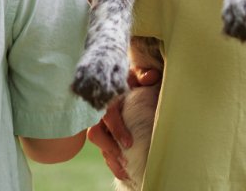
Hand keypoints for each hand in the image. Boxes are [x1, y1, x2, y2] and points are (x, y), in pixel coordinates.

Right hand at [85, 65, 161, 180]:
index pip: (107, 115)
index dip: (117, 130)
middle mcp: (97, 111)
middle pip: (95, 132)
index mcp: (106, 97)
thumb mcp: (134, 74)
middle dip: (110, 147)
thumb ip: (142, 75)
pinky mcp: (99, 133)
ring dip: (110, 158)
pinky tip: (123, 171)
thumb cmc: (126, 79)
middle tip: (125, 158)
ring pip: (96, 144)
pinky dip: (110, 161)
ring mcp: (96, 122)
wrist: (111, 80)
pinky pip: (101, 149)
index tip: (129, 143)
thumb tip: (150, 77)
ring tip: (125, 171)